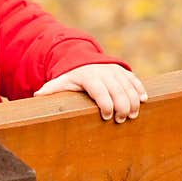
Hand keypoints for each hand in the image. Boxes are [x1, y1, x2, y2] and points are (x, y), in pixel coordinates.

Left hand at [33, 64, 147, 123]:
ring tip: (133, 115)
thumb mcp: (61, 81)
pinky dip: (140, 89)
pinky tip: (144, 100)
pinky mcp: (123, 71)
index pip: (99, 90)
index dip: (105, 103)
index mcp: (88, 76)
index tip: (106, 117)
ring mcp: (115, 71)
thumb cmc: (72, 77)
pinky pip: (134, 79)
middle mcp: (103, 72)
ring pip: (128, 85)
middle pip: (117, 89)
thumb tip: (37, 96)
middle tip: (122, 120)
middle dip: (122, 106)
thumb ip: (51, 89)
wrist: (83, 60)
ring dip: (133, 100)